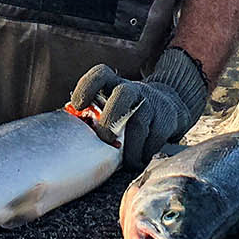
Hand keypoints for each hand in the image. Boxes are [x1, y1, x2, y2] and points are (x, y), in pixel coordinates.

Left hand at [69, 47, 208, 168]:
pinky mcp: (168, 116)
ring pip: (141, 122)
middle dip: (112, 118)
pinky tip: (141, 160)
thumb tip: (70, 140)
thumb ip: (92, 117)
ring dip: (131, 148)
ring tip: (127, 163)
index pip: (99, 75)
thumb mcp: (108, 106)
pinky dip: (146, 153)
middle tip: (105, 139)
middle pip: (123, 94)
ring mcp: (151, 101)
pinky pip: (156, 137)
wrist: (167, 106)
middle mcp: (131, 89)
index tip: (78, 105)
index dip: (87, 87)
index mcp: (111, 84)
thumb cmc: (126, 112)